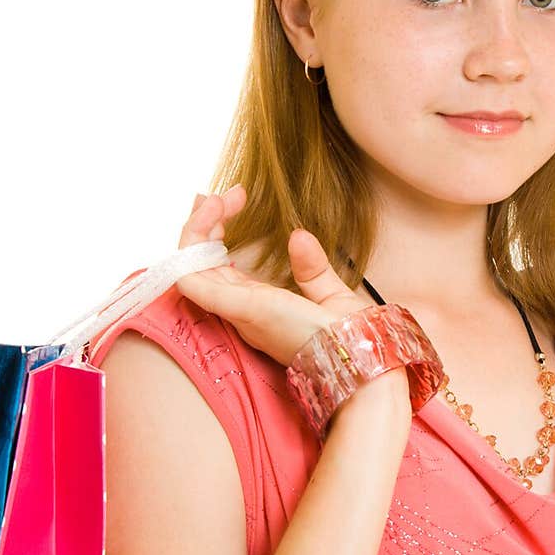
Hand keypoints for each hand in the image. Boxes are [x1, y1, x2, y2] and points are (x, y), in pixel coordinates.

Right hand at [173, 186, 373, 366]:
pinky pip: (193, 281)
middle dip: (201, 222)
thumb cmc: (350, 341)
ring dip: (195, 227)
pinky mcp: (245, 309)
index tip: (236, 199)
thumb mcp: (331, 295)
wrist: (365, 361)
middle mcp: (240, 309)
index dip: (214, 231)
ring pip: (189, 267)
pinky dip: (190, 248)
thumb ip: (312, 269)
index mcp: (256, 306)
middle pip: (198, 263)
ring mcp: (239, 310)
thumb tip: (299, 236)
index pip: (216, 267)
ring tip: (217, 198)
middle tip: (227, 194)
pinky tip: (206, 217)